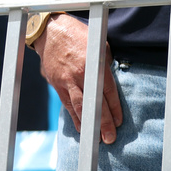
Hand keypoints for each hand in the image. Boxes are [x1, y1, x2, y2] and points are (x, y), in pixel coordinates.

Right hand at [35, 14, 123, 143]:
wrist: (52, 31)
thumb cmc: (80, 35)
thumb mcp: (100, 45)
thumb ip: (105, 65)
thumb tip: (110, 83)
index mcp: (93, 64)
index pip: (106, 91)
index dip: (113, 108)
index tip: (119, 121)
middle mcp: (79, 75)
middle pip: (92, 104)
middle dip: (101, 123)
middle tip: (110, 138)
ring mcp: (65, 81)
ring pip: (78, 108)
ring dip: (88, 125)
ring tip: (96, 139)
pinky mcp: (56, 84)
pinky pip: (67, 104)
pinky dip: (75, 117)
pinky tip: (81, 128)